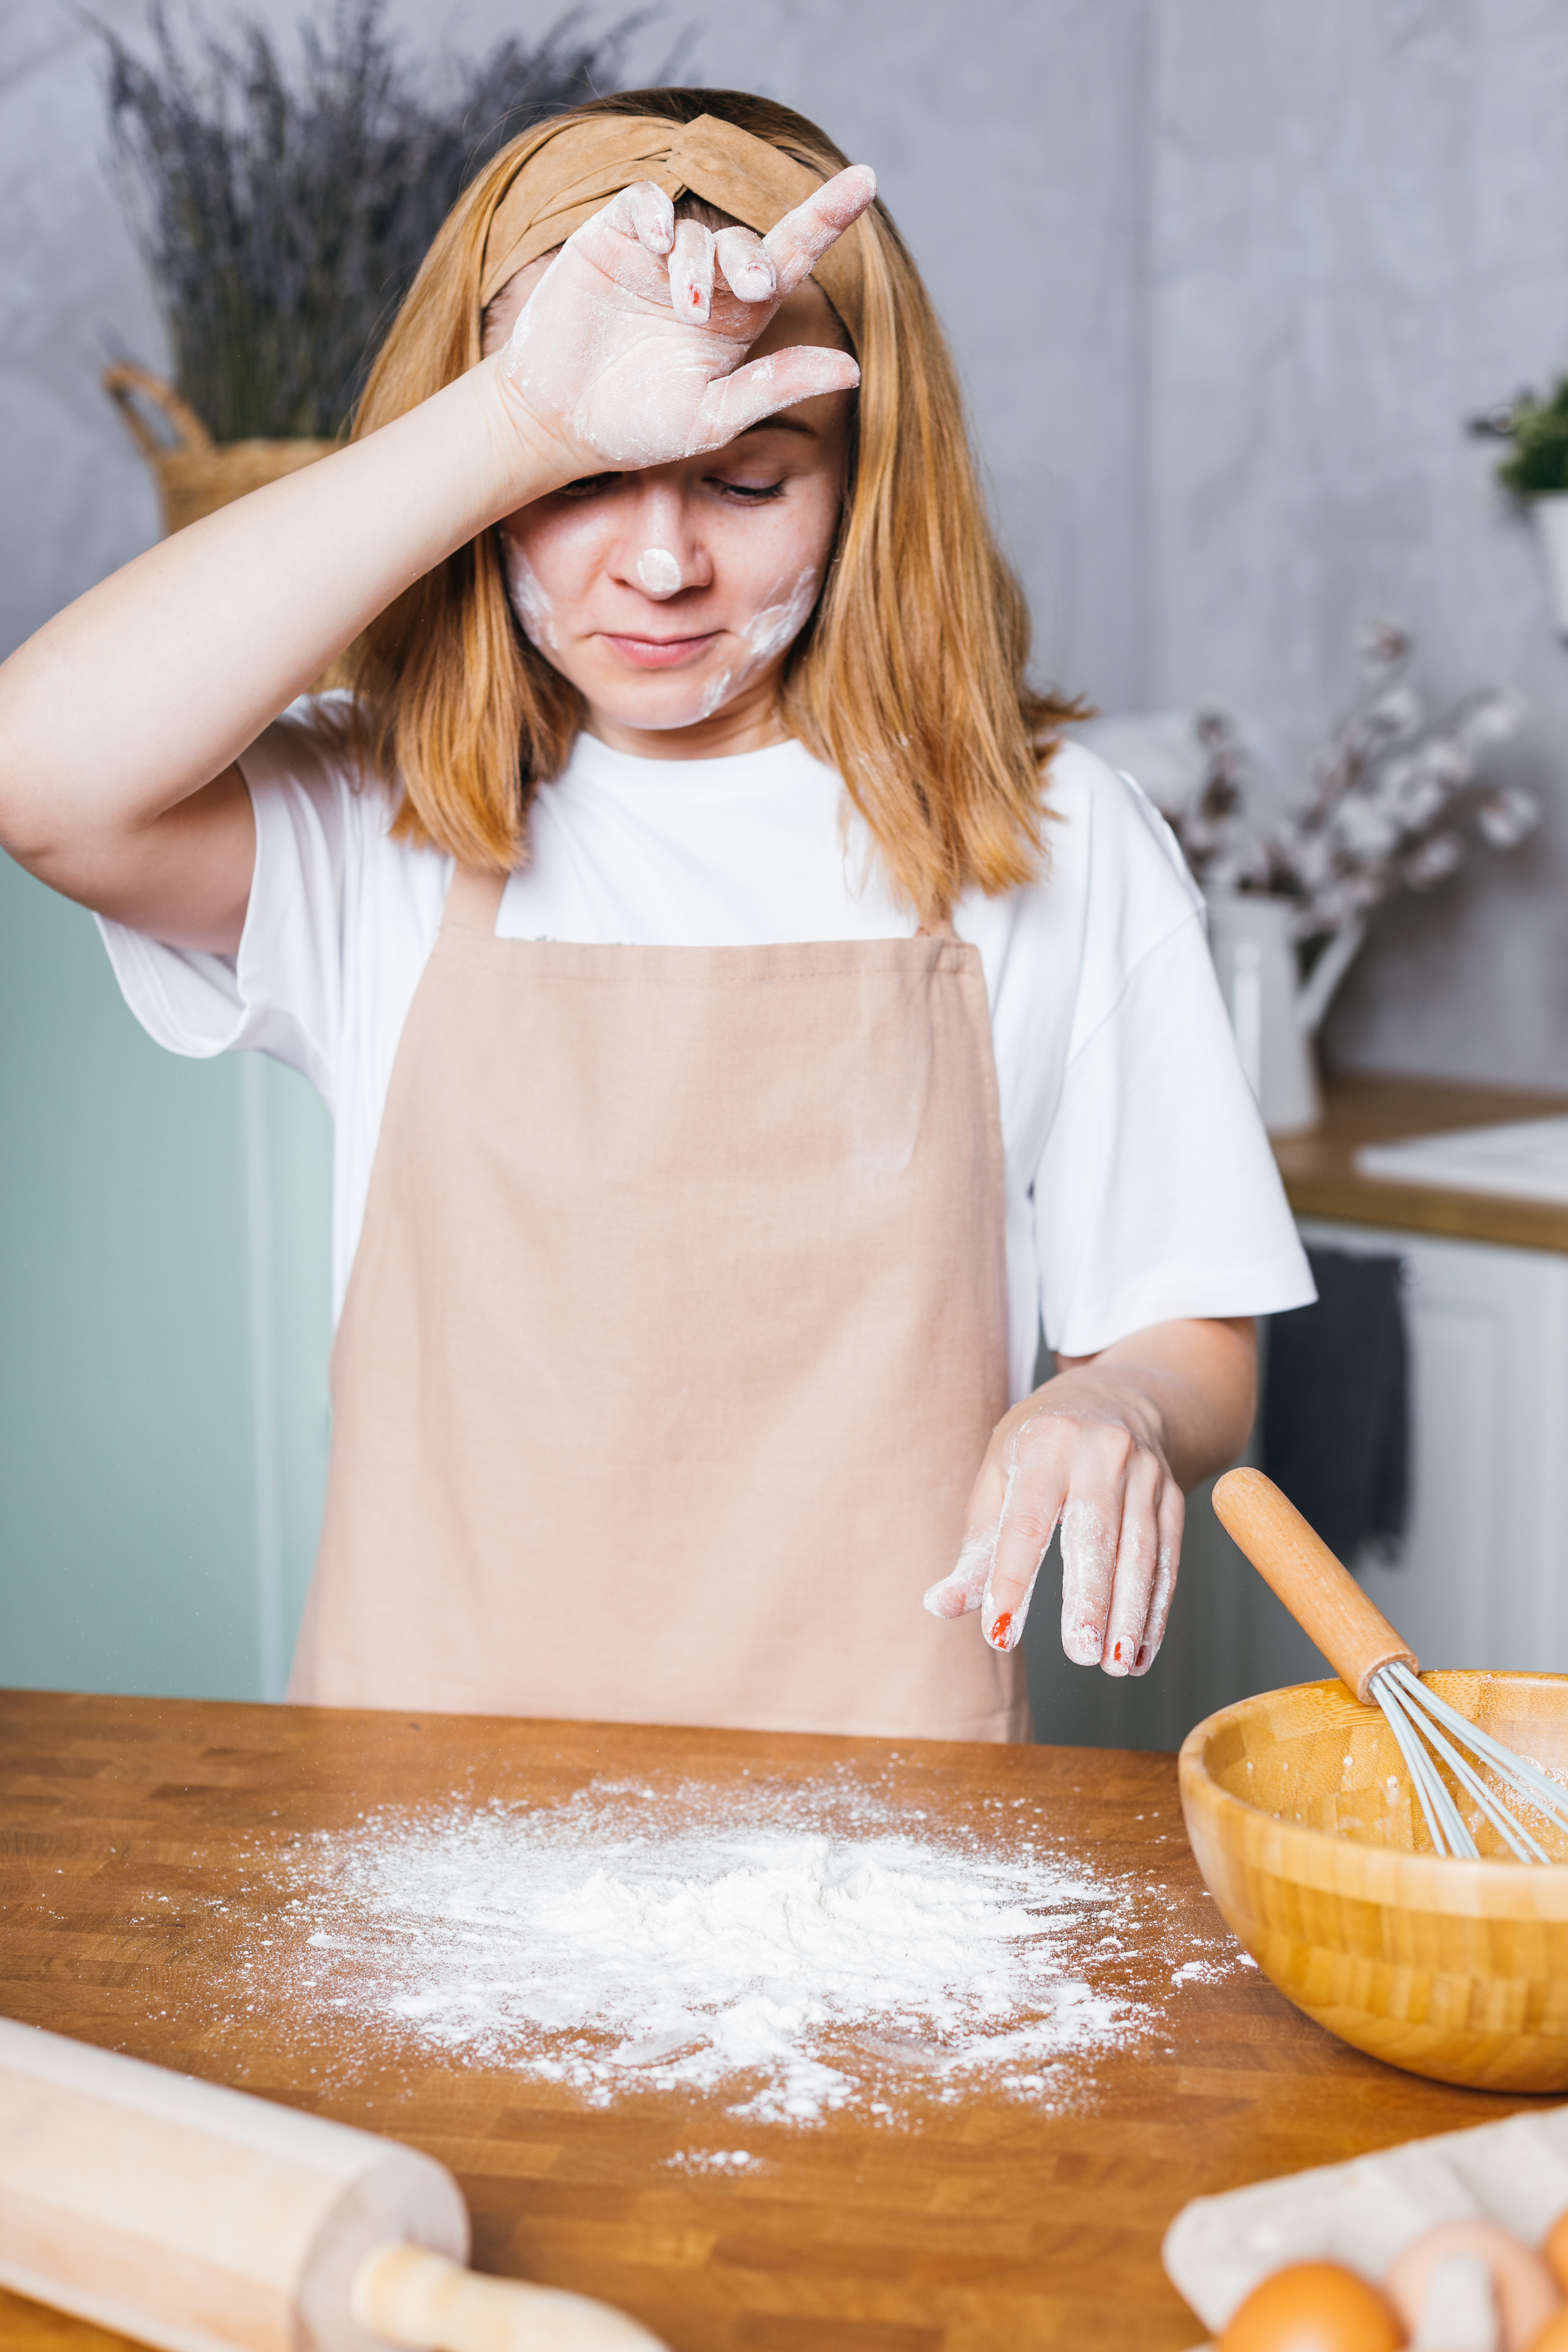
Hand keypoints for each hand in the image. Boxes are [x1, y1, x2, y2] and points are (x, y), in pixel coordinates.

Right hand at [498, 167, 873, 474]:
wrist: (558, 422)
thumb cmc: (638, 426)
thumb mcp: (713, 418)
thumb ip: (776, 388)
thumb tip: (853, 371)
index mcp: (740, 319)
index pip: (792, 258)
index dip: (828, 217)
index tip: (866, 179)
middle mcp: (707, 281)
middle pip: (747, 243)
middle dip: (754, 258)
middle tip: (754, 287)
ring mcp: (659, 256)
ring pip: (699, 230)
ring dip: (700, 264)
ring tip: (686, 309)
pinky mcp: (613, 238)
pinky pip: (644, 203)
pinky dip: (657, 213)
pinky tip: (660, 241)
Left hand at [920, 1321, 1255, 1678]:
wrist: (1121, 1397)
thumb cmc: (1042, 1444)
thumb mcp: (1000, 1473)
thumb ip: (976, 1545)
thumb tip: (941, 1606)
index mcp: (1046, 1443)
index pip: (1028, 1520)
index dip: (1012, 1577)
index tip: (999, 1632)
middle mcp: (1102, 1452)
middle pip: (1096, 1533)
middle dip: (1091, 1598)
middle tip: (1081, 1653)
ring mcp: (1145, 1473)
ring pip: (1140, 1551)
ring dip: (1130, 1613)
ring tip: (1114, 1664)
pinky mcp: (1173, 1496)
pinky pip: (1168, 1558)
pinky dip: (1156, 1608)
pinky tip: (1140, 1650)